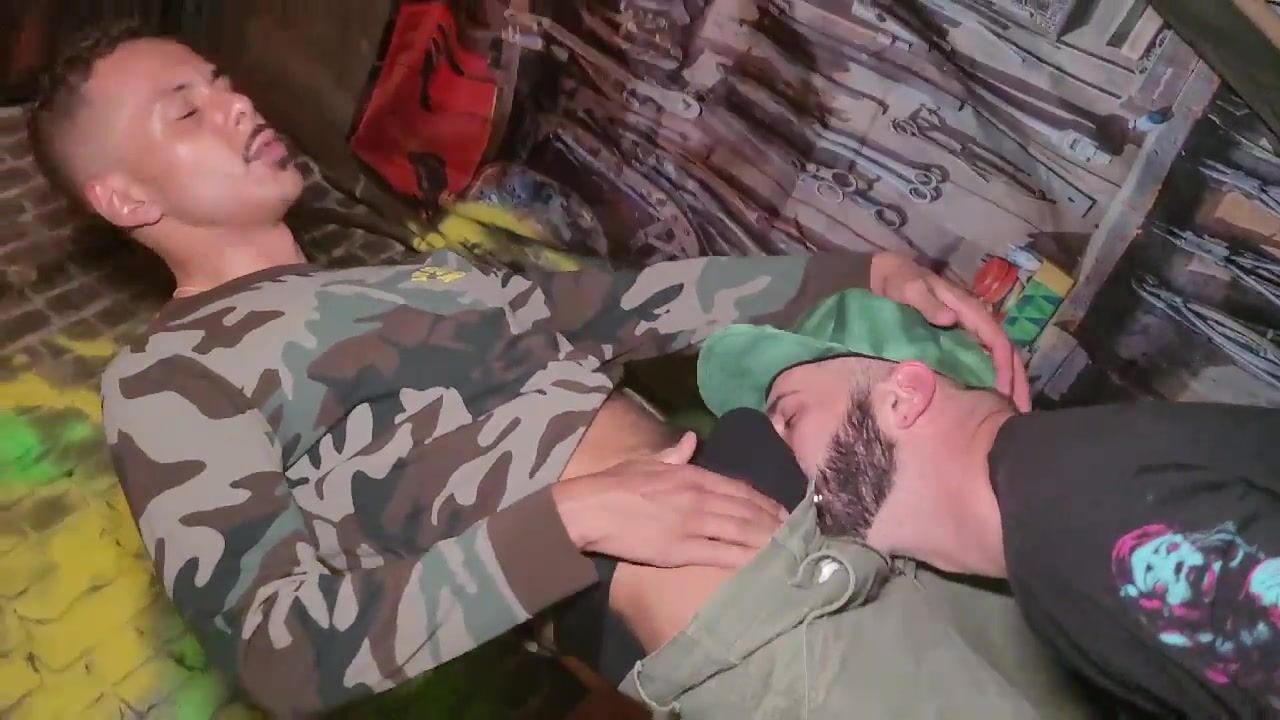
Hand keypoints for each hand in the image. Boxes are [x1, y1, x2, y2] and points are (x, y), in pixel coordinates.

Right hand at [553, 433, 786, 568]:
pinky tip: (761, 562)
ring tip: (788, 548)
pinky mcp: (681, 548)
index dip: (765, 501)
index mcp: (692, 475)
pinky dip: (745, 556)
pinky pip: (721, 552)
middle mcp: (699, 497)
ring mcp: (692, 523)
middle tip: (797, 533)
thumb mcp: (648, 461)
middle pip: (747, 511)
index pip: (740, 488)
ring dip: (767, 539)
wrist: (591, 508)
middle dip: (774, 522)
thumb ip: (673, 453)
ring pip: (741, 531)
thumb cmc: (616, 483)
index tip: (784, 511)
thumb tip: (691, 439)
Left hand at [870, 252, 1031, 411]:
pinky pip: (982, 360)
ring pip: (997, 358)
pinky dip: (991, 379)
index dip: (1003, 365)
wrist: (891, 274)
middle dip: (1016, 380)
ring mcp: (969, 331)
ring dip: (1008, 382)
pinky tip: (991, 399)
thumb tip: (951, 318)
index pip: (996, 340)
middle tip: (1019, 410)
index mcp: (968, 310)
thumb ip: (927, 303)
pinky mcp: (960, 339)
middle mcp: (975, 321)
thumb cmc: (901, 280)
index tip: (1004, 391)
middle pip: (1005, 352)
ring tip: (1012, 410)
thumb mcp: (910, 288)